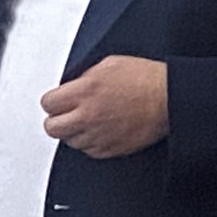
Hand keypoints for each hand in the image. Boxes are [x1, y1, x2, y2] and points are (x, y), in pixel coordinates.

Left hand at [40, 55, 167, 158]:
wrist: (168, 99)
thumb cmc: (144, 79)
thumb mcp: (108, 64)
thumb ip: (84, 77)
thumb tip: (72, 86)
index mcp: (84, 92)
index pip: (48, 103)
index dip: (52, 101)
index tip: (57, 100)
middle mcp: (88, 117)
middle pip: (52, 127)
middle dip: (56, 119)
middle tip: (65, 114)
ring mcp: (98, 136)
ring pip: (69, 142)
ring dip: (74, 132)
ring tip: (86, 121)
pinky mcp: (111, 149)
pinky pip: (88, 151)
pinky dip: (90, 142)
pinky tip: (99, 131)